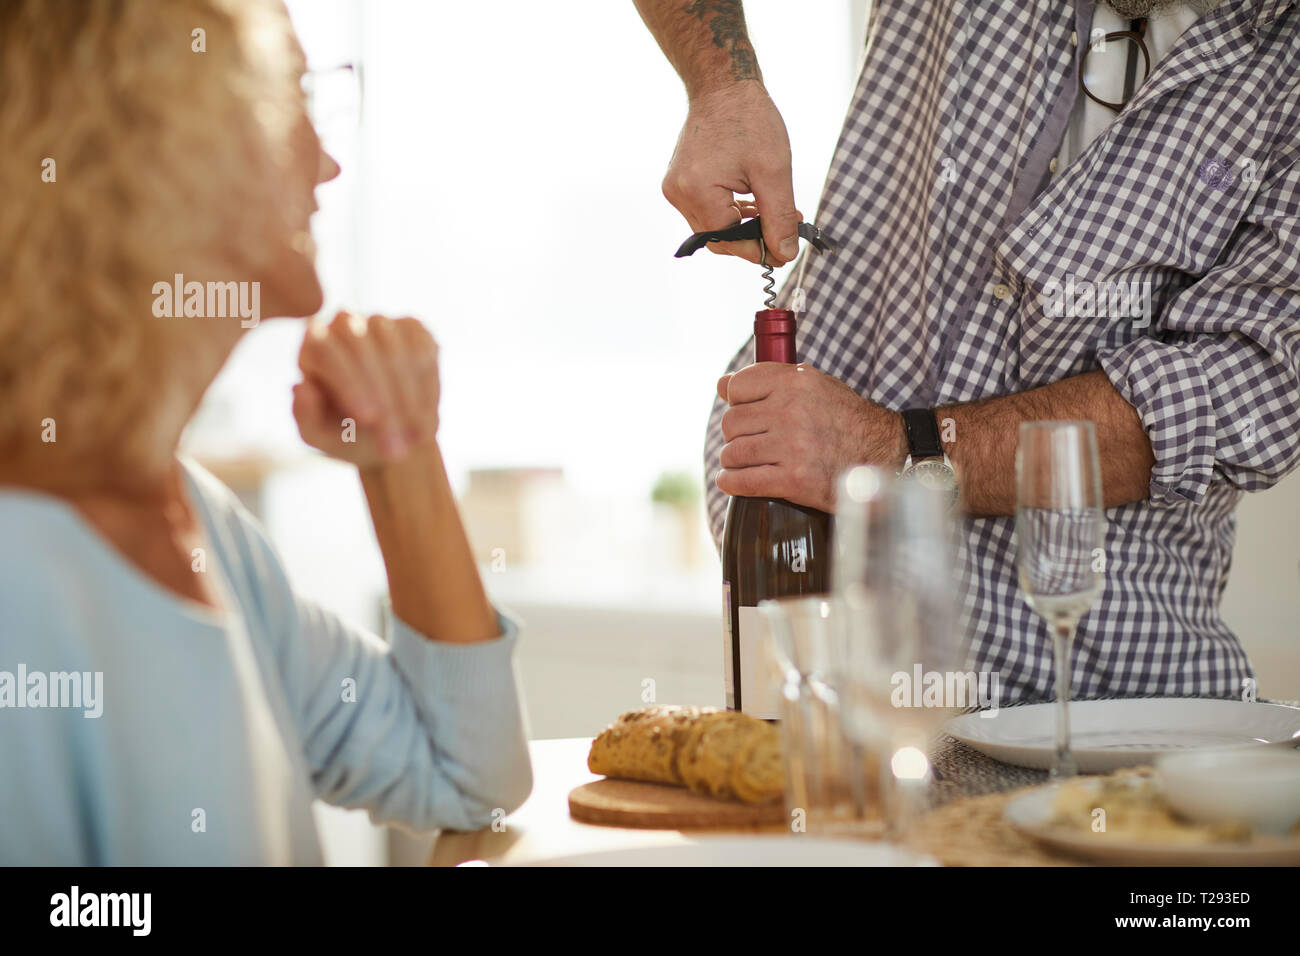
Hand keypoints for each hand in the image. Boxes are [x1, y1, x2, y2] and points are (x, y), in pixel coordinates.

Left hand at [294, 311, 439, 466]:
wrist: (386, 433)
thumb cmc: (345, 434)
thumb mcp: (319, 436)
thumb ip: (304, 416)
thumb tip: (300, 387)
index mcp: (312, 344)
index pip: (326, 349)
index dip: (349, 382)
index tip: (368, 419)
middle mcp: (343, 323)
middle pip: (361, 344)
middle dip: (382, 394)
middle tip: (394, 439)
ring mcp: (380, 322)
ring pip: (395, 346)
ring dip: (408, 395)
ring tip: (415, 437)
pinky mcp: (413, 328)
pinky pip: (422, 352)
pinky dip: (427, 387)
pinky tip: (427, 418)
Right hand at [662, 83, 801, 265]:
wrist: (722, 84)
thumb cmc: (748, 119)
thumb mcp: (773, 170)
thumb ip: (779, 217)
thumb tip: (784, 254)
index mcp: (697, 191)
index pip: (728, 241)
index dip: (758, 250)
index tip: (785, 251)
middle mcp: (679, 193)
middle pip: (718, 238)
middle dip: (752, 239)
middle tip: (784, 232)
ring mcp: (675, 188)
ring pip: (712, 227)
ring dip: (743, 226)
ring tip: (775, 212)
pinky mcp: (679, 182)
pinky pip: (706, 211)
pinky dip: (731, 213)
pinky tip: (754, 203)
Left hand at [716, 363, 906, 511]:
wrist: (881, 453)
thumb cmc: (843, 417)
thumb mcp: (812, 384)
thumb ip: (768, 379)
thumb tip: (721, 385)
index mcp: (796, 382)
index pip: (737, 387)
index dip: (738, 402)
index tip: (749, 412)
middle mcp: (791, 411)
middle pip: (731, 423)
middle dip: (736, 434)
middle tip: (752, 440)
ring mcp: (791, 447)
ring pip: (733, 453)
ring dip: (734, 460)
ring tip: (747, 462)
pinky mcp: (792, 480)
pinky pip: (741, 481)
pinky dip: (731, 483)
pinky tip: (733, 481)